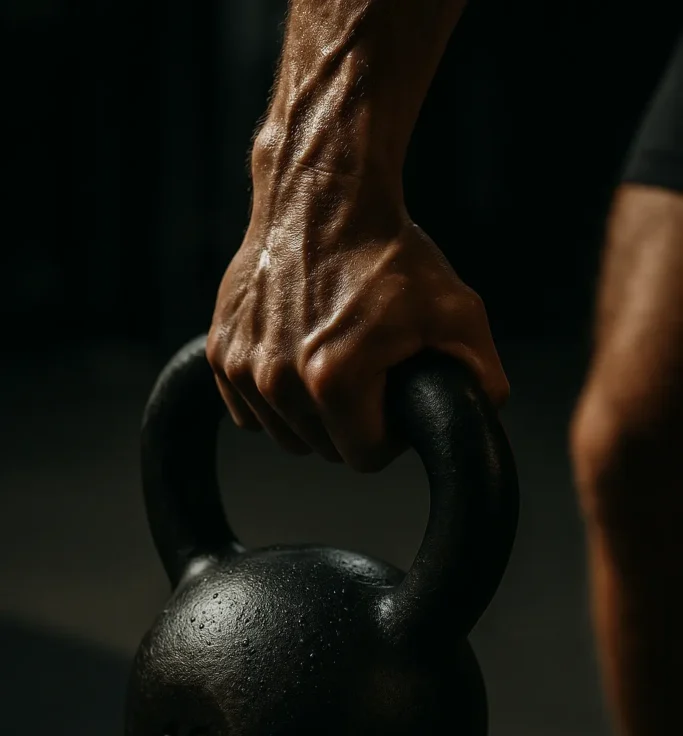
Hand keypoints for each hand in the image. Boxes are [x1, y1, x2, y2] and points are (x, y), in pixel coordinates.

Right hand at [208, 170, 508, 471]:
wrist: (323, 193)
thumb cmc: (386, 251)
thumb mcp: (458, 313)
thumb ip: (483, 377)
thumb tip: (483, 416)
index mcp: (334, 381)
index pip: (365, 458)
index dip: (391, 435)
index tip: (396, 400)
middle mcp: (277, 382)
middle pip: (323, 449)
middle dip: (352, 423)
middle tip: (371, 375)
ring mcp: (241, 368)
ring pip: (286, 434)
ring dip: (313, 413)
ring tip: (336, 359)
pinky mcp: (220, 352)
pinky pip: (251, 409)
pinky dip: (275, 396)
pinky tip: (300, 356)